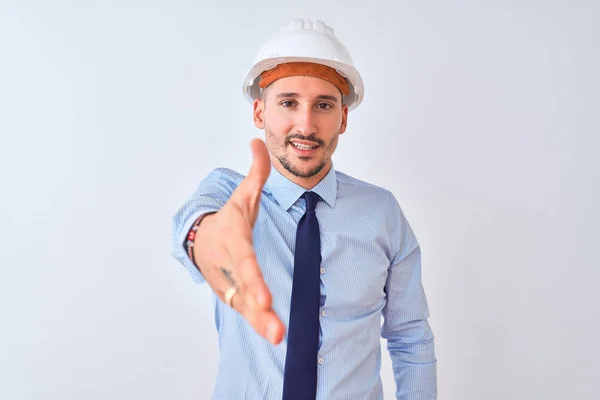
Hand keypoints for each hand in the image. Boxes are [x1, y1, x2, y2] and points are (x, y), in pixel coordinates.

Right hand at [193, 139, 284, 344]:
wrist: (201, 240)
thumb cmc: (228, 219)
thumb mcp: (241, 196)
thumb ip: (256, 173)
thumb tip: (258, 141)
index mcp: (234, 242)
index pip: (244, 260)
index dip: (252, 278)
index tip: (264, 296)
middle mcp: (230, 267)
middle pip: (244, 289)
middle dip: (257, 309)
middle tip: (274, 326)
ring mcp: (230, 283)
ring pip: (246, 307)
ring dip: (261, 324)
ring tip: (279, 338)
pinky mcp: (235, 296)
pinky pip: (248, 312)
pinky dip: (260, 324)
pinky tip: (277, 336)